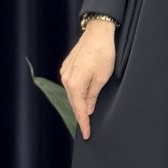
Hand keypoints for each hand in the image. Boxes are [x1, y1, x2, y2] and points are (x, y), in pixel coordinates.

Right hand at [60, 19, 115, 139]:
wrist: (97, 32)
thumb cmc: (103, 53)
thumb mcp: (102, 77)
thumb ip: (93, 95)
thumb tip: (88, 108)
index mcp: (75, 84)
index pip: (80, 109)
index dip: (84, 123)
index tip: (87, 135)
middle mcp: (66, 79)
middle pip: (74, 103)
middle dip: (81, 116)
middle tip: (86, 129)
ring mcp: (65, 72)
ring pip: (72, 93)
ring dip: (79, 104)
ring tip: (85, 116)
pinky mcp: (67, 66)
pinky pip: (71, 84)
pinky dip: (76, 92)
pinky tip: (82, 97)